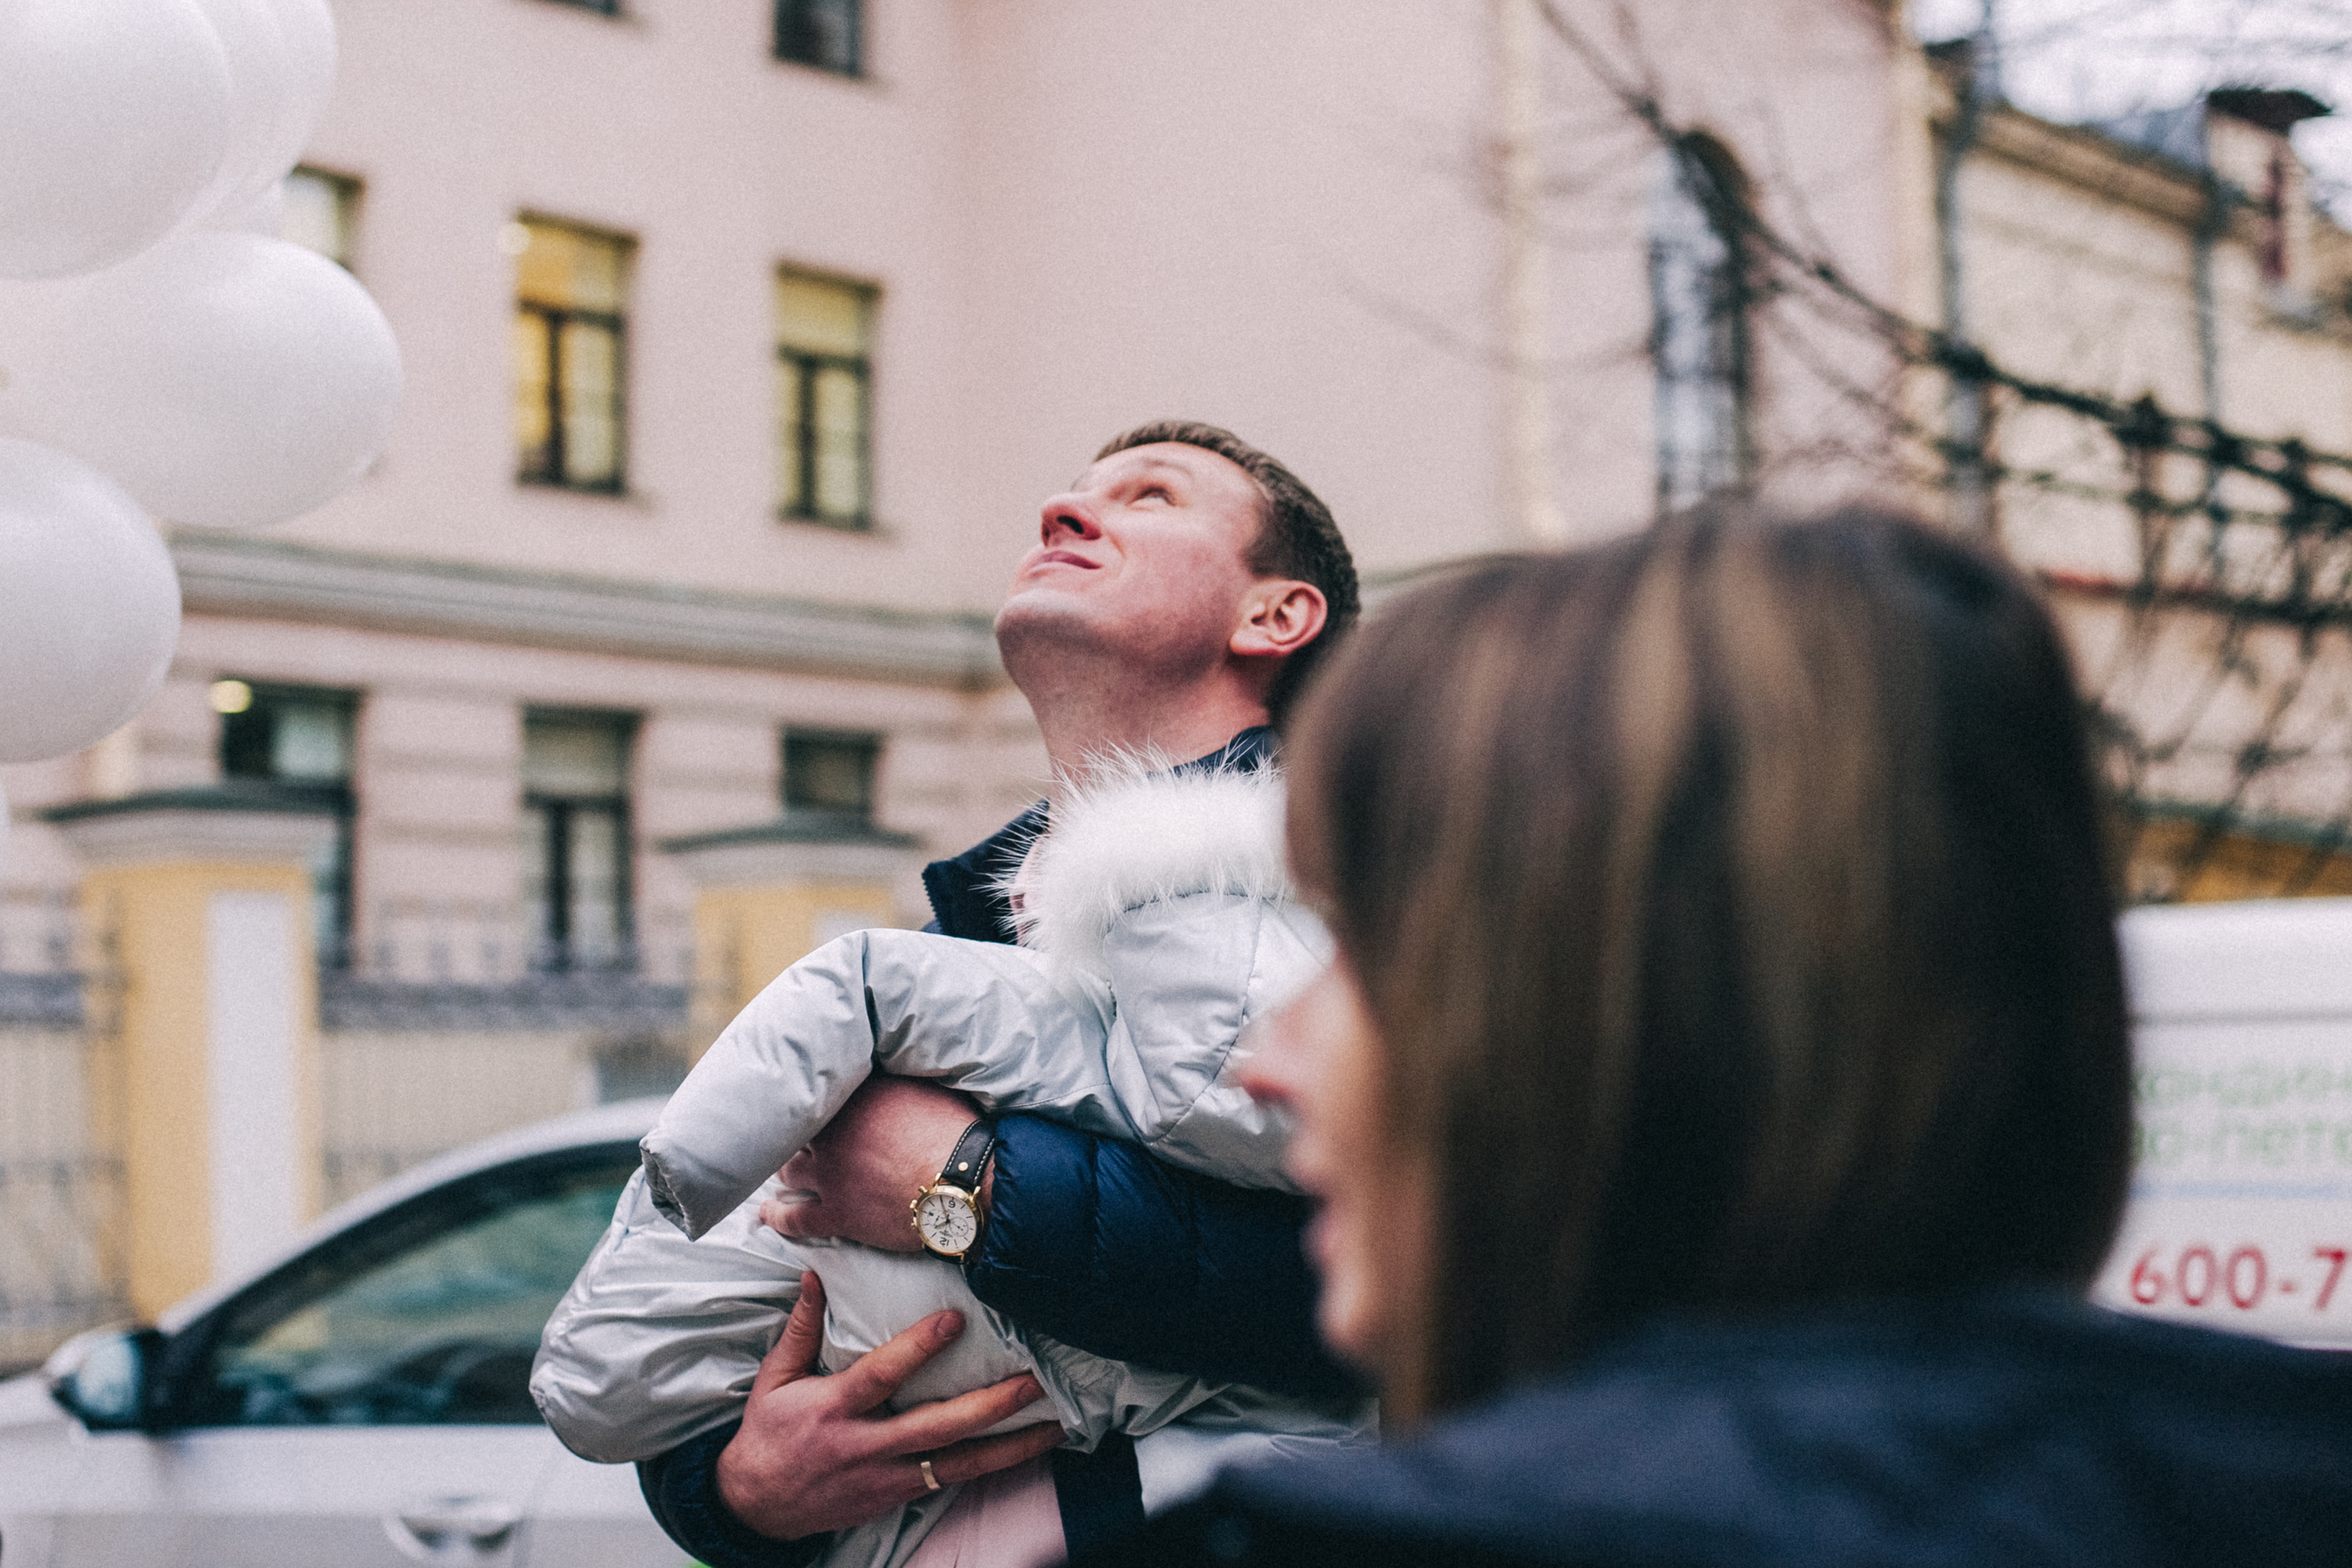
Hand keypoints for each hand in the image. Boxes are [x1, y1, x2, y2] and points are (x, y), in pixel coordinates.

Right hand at [717, 1271, 1064, 1539]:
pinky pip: (951, 1481)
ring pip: (957, 1464)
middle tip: (1031, 1381)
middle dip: (989, 1404)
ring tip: (1051, 1424)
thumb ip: (801, 1328)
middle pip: (936, 1426)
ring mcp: (886, 1477)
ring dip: (1008, 1445)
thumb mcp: (774, 1379)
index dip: (920, 1347)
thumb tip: (815, 1274)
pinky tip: (1024, 1451)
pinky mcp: (896, 1497)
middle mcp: (865, 1446)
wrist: (755, 1507)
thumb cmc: (768, 1435)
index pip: (882, 1374)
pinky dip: (991, 1466)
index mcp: (833, 1409)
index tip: (956, 1319)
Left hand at [764, 1076, 990, 1251]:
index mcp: (855, 1099)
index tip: (815, 1097)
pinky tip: (766, 1214)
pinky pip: (795, 1219)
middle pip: (798, 1131)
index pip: (822, 1093)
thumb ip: (895, 1080)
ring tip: (783, 1170)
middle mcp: (833, 1134)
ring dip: (786, 1170)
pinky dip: (777, 1217)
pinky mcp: (837, 1213)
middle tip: (795, 1135)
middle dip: (796, 1134)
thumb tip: (891, 1066)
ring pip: (790, 1171)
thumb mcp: (925, 1086)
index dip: (818, 1098)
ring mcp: (831, 1175)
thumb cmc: (953, 1131)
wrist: (961, 1180)